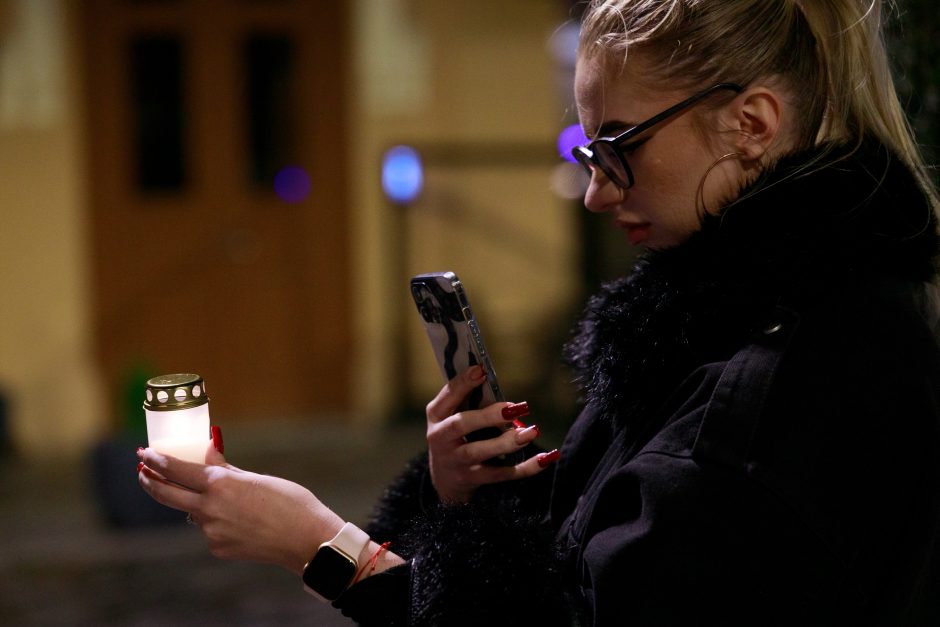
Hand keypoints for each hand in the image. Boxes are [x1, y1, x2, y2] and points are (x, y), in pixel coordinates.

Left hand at [137, 437, 342, 574]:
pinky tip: (244, 520)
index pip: (176, 469)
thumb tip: (207, 449)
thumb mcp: (256, 478)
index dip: (156, 460)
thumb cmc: (290, 502)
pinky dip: (219, 521)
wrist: (305, 539)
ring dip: (200, 503)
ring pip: (194, 512)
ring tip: (233, 500)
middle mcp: (209, 509)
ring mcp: (211, 531)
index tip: (144, 453)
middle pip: (166, 494)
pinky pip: (210, 530)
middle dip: (150, 481)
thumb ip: (226, 469)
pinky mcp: (218, 548)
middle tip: (142, 470)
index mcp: (219, 485)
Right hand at [426, 365, 558, 503]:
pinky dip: (524, 468)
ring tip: (531, 432)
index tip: (481, 371)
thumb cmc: (455, 435)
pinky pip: (500, 474)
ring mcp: (455, 460)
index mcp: (437, 415)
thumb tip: (495, 382)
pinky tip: (544, 459)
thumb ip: (469, 399)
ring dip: (506, 442)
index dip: (463, 383)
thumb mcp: (452, 415)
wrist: (445, 478)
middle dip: (488, 415)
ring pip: (479, 452)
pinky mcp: (471, 479)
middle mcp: (441, 438)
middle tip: (514, 407)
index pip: (448, 396)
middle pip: (461, 425)